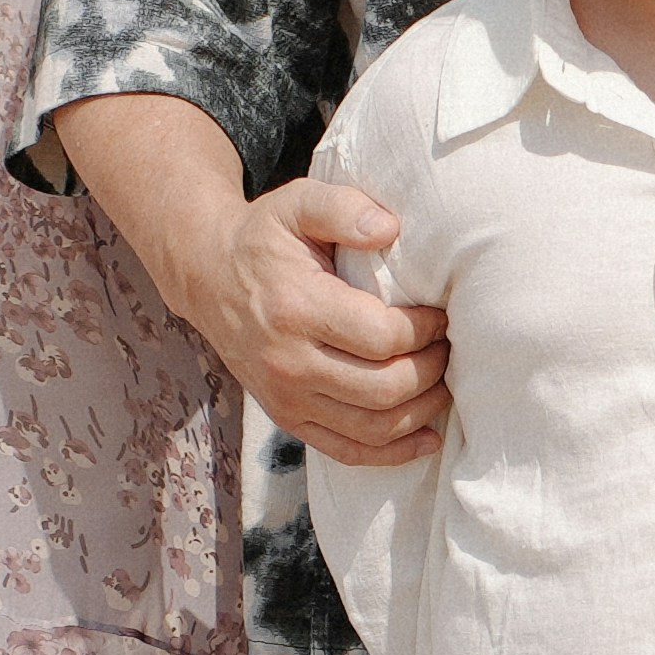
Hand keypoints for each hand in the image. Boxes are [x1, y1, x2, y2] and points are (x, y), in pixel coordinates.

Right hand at [210, 173, 446, 465]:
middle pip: (384, 388)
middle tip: (448, 347)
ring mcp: (286, 398)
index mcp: (297, 308)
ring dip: (421, 409)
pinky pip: (347, 451)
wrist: (207, 278)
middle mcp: (289, 362)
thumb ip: (343, 208)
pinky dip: (393, 451)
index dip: (426, 331)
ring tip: (442, 382)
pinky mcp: (287, 418)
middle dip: (431, 371)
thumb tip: (390, 229)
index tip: (441, 315)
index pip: (383, 338)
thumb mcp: (297, 204)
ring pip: (373, 427)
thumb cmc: (264, 239)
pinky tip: (426, 436)